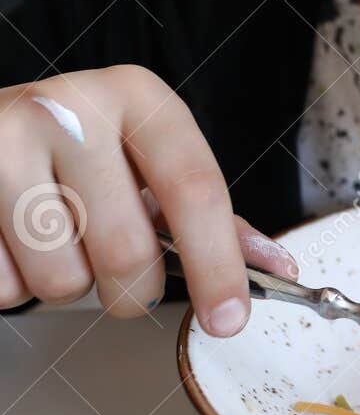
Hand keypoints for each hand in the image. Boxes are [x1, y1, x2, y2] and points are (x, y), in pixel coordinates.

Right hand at [0, 65, 298, 334]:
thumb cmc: (77, 148)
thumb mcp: (145, 159)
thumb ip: (207, 214)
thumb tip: (277, 270)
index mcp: (137, 96)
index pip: (195, 190)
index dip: (218, 264)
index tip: (229, 318)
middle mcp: (71, 107)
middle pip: (128, 251)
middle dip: (131, 289)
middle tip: (118, 271)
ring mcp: (2, 141)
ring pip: (62, 279)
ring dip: (67, 284)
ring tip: (55, 240)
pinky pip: (4, 286)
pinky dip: (13, 284)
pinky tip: (10, 239)